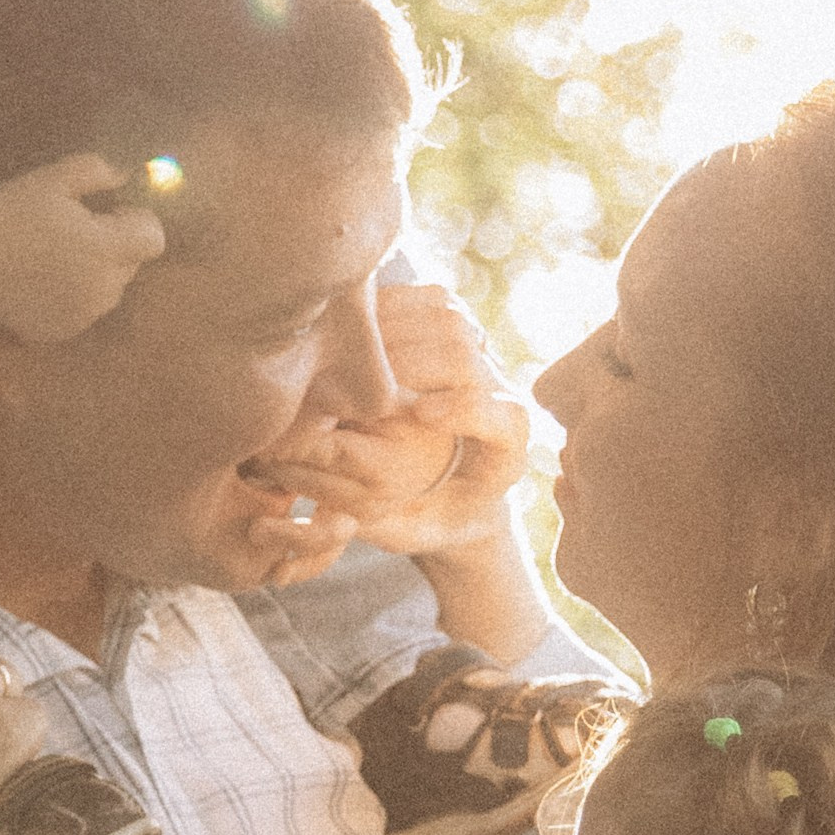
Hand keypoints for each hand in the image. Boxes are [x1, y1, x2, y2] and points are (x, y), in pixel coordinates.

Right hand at [0, 156, 167, 341]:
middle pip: (132, 264)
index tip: (109, 213)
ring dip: (96, 272)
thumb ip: (99, 171)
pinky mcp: (63, 330)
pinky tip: (43, 280)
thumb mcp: (54, 178)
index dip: (136, 221)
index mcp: (106, 249)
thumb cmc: (11, 213)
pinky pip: (84, 309)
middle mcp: (102, 289)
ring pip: (110, 289)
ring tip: (56, 257)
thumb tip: (125, 176)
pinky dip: (74, 296)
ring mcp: (83, 315)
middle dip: (114, 246)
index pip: (153, 239)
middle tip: (75, 231)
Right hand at [257, 284, 533, 580]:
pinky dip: (391, 305)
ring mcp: (481, 357)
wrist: (449, 494)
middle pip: (467, 356)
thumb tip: (329, 508)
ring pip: (450, 321)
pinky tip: (349, 326)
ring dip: (394, 331)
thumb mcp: (405, 534)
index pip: (502, 416)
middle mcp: (501, 395)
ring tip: (345, 356)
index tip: (420, 416)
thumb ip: (379, 524)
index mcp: (505, 450)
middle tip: (357, 382)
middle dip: (412, 363)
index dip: (465, 408)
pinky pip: (431, 300)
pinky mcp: (455, 331)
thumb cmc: (419, 520)